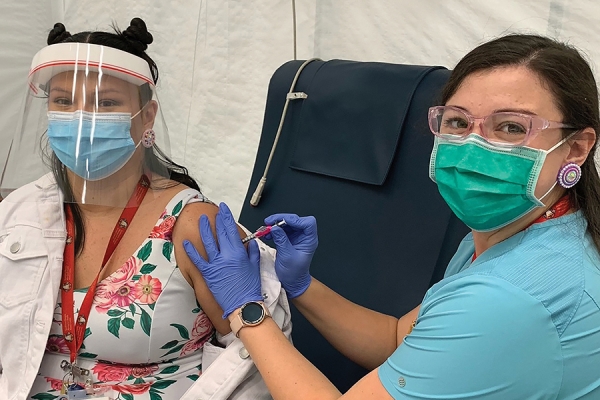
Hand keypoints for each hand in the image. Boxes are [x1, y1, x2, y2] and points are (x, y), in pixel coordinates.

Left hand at [184, 203, 262, 318]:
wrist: (242, 304)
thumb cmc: (250, 287)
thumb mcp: (255, 266)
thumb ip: (252, 252)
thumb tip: (250, 242)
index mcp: (238, 252)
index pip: (231, 230)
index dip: (227, 218)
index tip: (224, 209)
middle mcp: (225, 255)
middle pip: (220, 233)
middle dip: (217, 220)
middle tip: (215, 211)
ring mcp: (215, 264)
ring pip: (208, 242)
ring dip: (204, 229)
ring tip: (202, 220)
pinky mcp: (207, 273)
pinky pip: (197, 259)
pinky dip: (191, 250)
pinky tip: (185, 242)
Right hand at [264, 213, 317, 297]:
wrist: (292, 282)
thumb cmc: (294, 273)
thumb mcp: (287, 256)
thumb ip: (281, 240)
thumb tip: (275, 227)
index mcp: (309, 240)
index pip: (308, 223)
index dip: (296, 220)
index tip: (283, 222)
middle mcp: (304, 237)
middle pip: (295, 220)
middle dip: (281, 220)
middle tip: (269, 222)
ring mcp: (296, 237)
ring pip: (287, 224)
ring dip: (275, 224)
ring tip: (265, 229)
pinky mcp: (288, 239)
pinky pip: (281, 230)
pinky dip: (273, 230)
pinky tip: (267, 234)